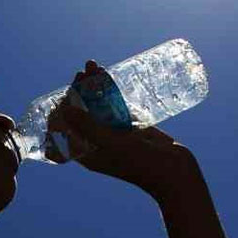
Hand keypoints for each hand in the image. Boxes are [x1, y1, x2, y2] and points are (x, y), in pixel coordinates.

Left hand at [48, 60, 200, 200]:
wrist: (176, 173)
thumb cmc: (143, 165)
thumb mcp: (112, 144)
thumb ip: (89, 127)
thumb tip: (63, 110)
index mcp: (87, 153)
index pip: (65, 130)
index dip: (61, 111)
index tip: (65, 93)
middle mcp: (97, 142)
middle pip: (81, 113)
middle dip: (78, 92)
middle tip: (81, 73)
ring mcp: (114, 133)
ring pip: (98, 105)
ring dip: (93, 86)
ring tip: (93, 65)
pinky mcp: (129, 126)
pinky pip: (115, 105)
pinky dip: (110, 90)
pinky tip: (107, 74)